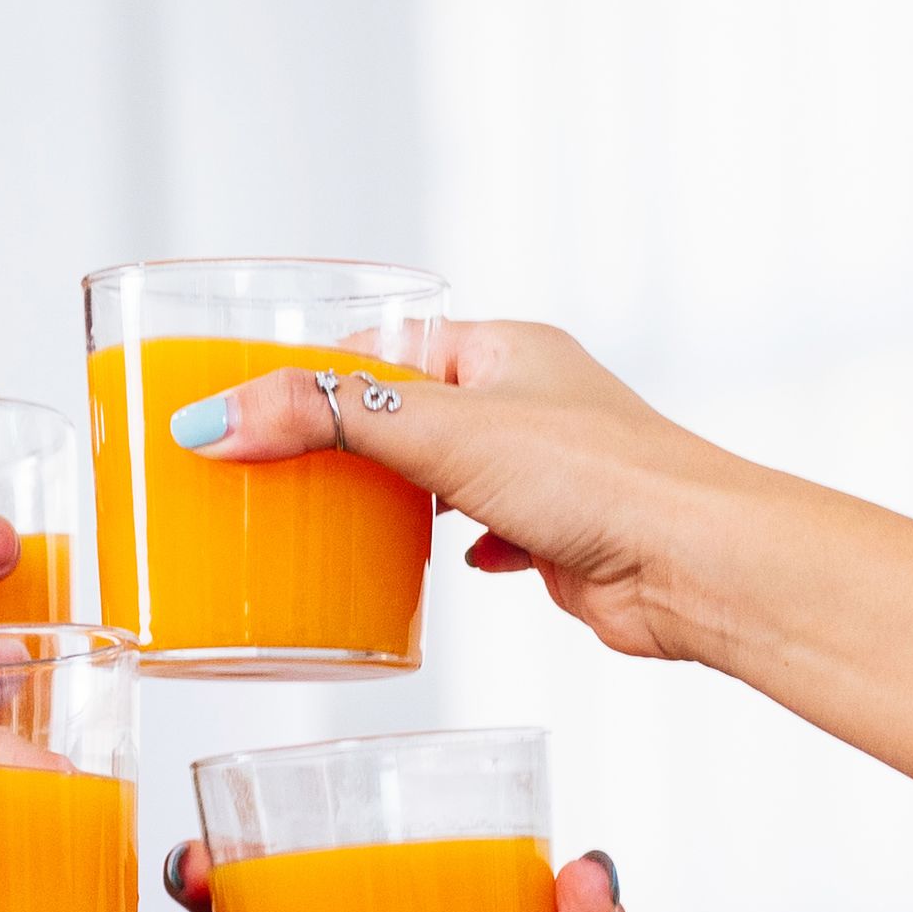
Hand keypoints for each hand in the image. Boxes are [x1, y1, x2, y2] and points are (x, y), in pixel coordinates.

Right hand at [161, 317, 760, 662]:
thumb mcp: (440, 434)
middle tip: (273, 472)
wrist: (694, 564)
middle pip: (410, 413)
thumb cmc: (599, 479)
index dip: (315, 372)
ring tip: (332, 521)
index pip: (386, 345)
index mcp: (504, 350)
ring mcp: (546, 472)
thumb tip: (218, 420)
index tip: (248, 406)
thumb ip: (328, 419)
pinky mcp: (558, 537)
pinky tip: (439, 566)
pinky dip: (455, 547)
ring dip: (397, 498)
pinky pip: (488, 534)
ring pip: (447, 477)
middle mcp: (529, 403)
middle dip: (349, 442)